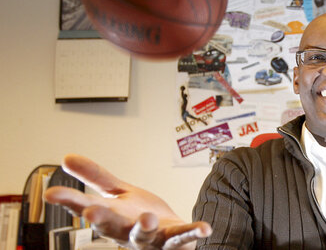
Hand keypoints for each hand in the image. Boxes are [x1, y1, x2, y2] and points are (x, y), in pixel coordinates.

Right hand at [44, 154, 210, 249]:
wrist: (172, 237)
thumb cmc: (142, 215)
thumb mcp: (117, 193)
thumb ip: (95, 177)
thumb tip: (66, 157)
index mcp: (111, 217)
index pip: (85, 207)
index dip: (69, 200)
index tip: (50, 194)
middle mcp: (126, 231)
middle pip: (111, 226)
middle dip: (102, 219)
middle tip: (92, 211)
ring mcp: (151, 239)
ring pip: (144, 235)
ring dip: (145, 228)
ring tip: (148, 218)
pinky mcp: (174, 240)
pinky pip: (183, 238)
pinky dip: (193, 233)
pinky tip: (204, 228)